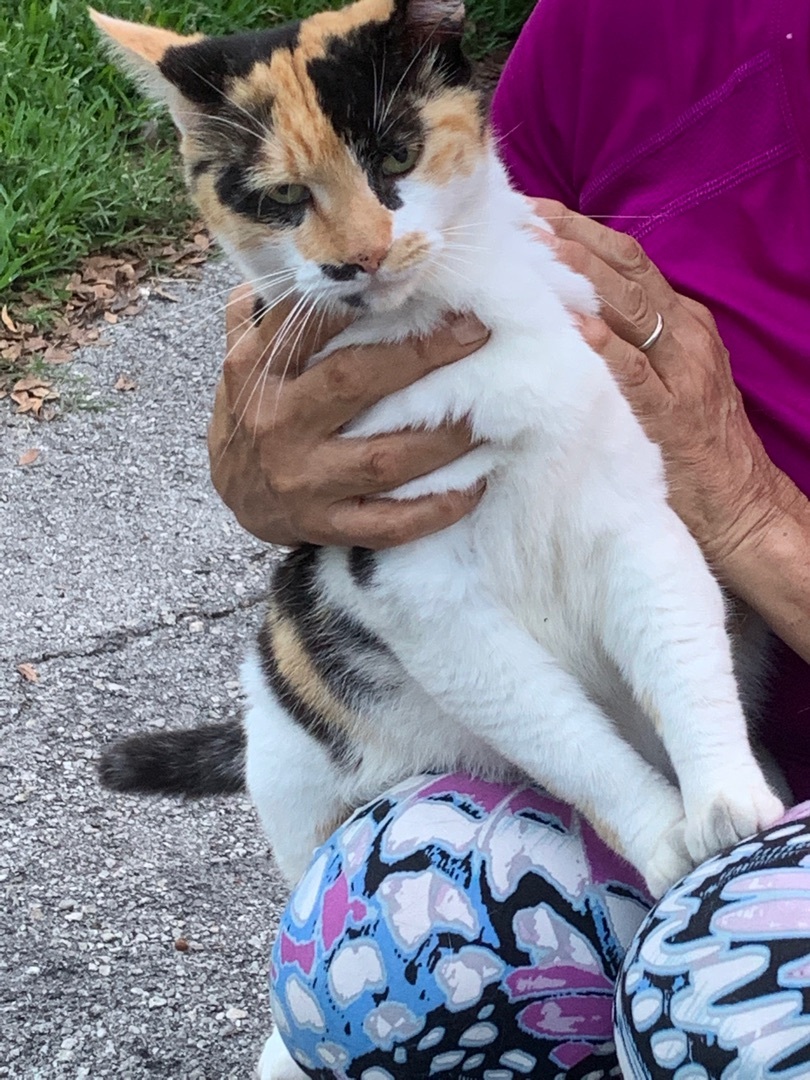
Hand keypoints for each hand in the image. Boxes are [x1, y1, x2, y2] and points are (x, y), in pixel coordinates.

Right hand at [208, 285, 487, 547]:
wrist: (232, 496)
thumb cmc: (252, 413)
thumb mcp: (244, 358)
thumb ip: (266, 310)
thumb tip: (296, 248)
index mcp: (257, 371)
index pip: (306, 321)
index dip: (361, 297)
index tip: (418, 273)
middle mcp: (278, 423)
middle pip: (355, 380)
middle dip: (423, 355)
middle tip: (477, 330)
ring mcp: (303, 480)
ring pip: (384, 458)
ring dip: (445, 437)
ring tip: (492, 412)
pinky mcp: (325, 526)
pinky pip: (389, 525)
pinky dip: (435, 510)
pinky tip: (476, 487)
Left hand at [531, 199, 794, 571]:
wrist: (742, 506)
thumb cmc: (691, 445)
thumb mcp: (665, 380)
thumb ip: (628, 345)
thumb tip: (567, 315)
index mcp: (682, 322)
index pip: (627, 261)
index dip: (580, 231)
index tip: (532, 212)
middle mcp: (685, 335)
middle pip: (626, 270)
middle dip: (572, 240)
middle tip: (521, 219)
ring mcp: (683, 373)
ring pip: (632, 308)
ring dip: (583, 275)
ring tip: (538, 251)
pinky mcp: (673, 416)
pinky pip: (636, 373)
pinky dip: (606, 347)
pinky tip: (575, 325)